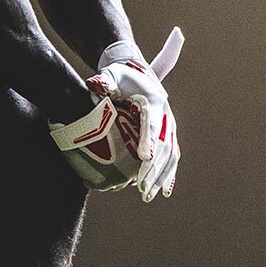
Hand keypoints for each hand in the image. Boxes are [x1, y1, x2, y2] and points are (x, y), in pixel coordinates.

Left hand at [87, 26, 182, 200]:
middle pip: (162, 145)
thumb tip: (95, 85)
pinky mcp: (166, 134)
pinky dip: (168, 174)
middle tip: (141, 188)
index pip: (150, 124)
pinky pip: (171, 156)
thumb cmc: (120, 75)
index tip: (143, 158)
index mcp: (153, 101)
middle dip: (153, 168)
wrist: (133, 71)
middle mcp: (165, 115)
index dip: (148, 141)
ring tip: (147, 195)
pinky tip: (164, 191)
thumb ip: (105, 80)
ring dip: (160, 176)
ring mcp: (167, 126)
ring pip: (169, 155)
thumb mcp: (111, 74)